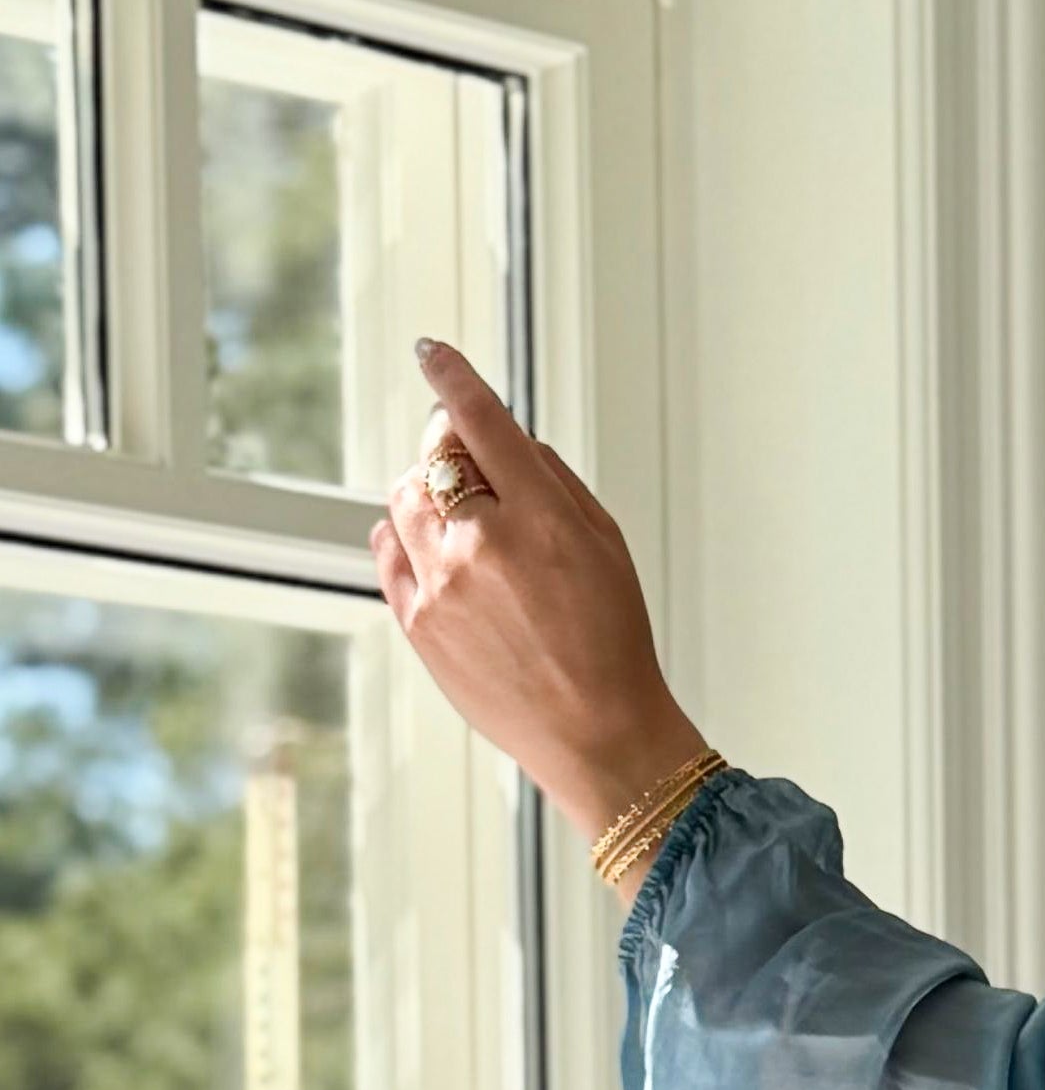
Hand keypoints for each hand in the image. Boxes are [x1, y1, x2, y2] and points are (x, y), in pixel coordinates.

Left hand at [369, 339, 704, 844]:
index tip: (432, 354)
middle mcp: (482, 544)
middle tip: (471, 468)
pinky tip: (435, 552)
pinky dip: (404, 537)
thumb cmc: (611, 645)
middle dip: (450, 451)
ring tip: (462, 525)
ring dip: (427, 494)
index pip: (480, 422)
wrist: (596, 735)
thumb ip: (553, 482)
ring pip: (404, 498)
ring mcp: (441, 585)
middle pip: (435, 456)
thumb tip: (507, 440)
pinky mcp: (417, 622)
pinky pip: (387, 549)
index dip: (452, 378)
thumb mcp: (606, 546)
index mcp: (540, 518)